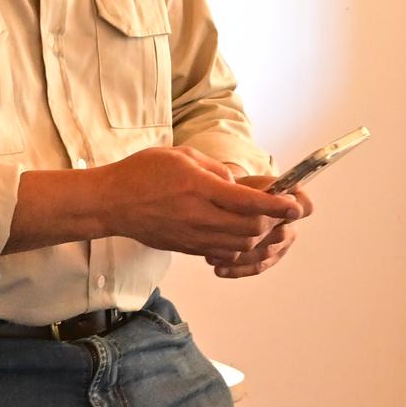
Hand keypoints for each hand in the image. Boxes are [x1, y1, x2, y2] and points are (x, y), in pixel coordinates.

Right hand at [95, 148, 304, 258]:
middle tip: (274, 210)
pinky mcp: (186, 247)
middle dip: (269, 221)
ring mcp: (193, 236)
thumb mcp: (182, 155)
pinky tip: (232, 230)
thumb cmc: (142, 173)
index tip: (294, 205)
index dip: (277, 205)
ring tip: (255, 220)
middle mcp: (199, 216)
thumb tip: (235, 185)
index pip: (249, 202)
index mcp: (199, 187)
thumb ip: (214, 170)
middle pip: (251, 230)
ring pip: (239, 245)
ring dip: (254, 235)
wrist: (111, 203)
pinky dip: (235, 244)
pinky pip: (221, 251)